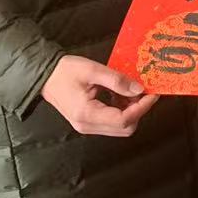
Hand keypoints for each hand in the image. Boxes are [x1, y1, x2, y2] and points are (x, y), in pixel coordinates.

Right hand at [41, 55, 158, 136]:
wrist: (45, 76)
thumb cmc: (64, 71)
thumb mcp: (93, 70)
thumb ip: (117, 80)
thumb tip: (139, 89)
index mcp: (87, 114)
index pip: (123, 120)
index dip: (142, 107)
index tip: (152, 93)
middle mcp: (87, 125)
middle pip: (125, 128)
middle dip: (138, 110)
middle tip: (142, 91)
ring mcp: (86, 127)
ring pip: (120, 128)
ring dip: (131, 111)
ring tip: (129, 91)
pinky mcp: (87, 123)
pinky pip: (111, 123)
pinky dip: (121, 111)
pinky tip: (119, 95)